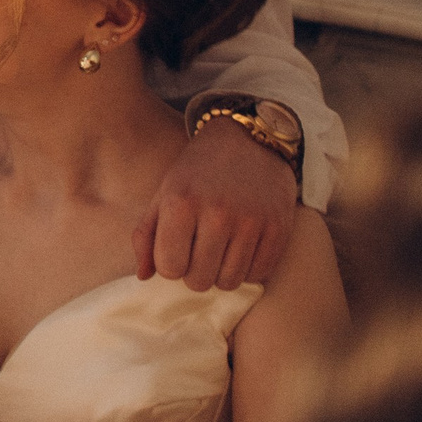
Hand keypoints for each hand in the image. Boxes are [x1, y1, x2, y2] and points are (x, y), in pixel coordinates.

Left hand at [134, 121, 294, 289]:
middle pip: (199, 281)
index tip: (178, 247)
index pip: (169, 269)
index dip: (171, 264)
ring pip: (229, 282)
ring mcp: (251, 222)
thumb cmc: (198, 172)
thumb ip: (145, 235)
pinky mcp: (279, 228)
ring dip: (221, 273)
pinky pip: (258, 274)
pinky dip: (248, 269)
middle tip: (199, 250)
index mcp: (181, 203)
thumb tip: (143, 276)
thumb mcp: (164, 194)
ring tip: (221, 249)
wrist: (249, 139)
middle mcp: (217, 214)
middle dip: (194, 272)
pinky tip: (242, 247)